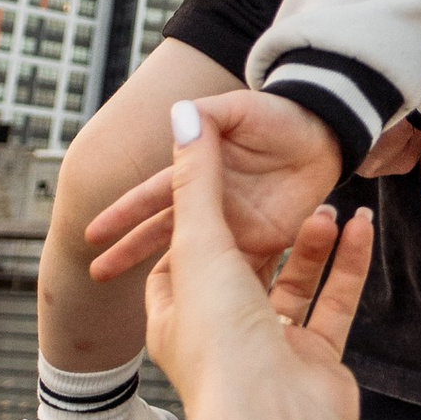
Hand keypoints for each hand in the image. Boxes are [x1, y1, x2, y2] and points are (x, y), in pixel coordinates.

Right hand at [84, 84, 343, 282]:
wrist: (328, 135)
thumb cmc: (283, 119)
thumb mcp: (243, 110)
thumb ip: (211, 118)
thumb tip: (178, 114)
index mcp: (201, 176)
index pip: (154, 197)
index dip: (124, 215)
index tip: (92, 235)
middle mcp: (213, 205)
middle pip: (163, 234)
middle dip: (129, 252)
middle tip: (95, 274)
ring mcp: (238, 228)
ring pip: (196, 258)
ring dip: (170, 278)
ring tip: (144, 301)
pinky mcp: (267, 243)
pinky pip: (242, 270)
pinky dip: (225, 288)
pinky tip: (205, 309)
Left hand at [140, 101, 374, 419]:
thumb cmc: (221, 342)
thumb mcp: (200, 248)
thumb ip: (197, 183)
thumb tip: (181, 116)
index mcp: (176, 315)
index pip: (181, 256)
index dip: (200, 215)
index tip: (223, 175)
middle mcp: (220, 333)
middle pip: (243, 265)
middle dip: (268, 224)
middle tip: (290, 183)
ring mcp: (268, 348)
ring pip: (292, 282)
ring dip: (310, 243)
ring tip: (330, 204)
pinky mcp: (313, 360)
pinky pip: (331, 304)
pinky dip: (345, 266)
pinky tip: (361, 227)